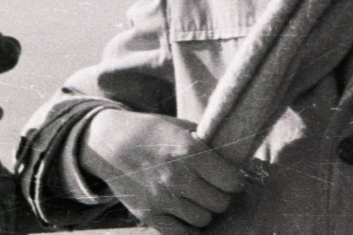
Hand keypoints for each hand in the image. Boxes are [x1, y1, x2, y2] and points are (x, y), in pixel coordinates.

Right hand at [80, 109, 246, 234]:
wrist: (111, 142)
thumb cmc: (152, 132)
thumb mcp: (182, 128)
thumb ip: (209, 145)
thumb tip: (241, 162)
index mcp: (190, 152)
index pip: (232, 181)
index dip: (235, 180)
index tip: (231, 178)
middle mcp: (177, 177)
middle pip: (220, 203)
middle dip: (221, 197)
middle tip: (215, 189)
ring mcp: (161, 198)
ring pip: (202, 220)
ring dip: (204, 211)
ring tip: (199, 199)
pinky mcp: (147, 214)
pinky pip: (179, 233)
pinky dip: (187, 227)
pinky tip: (186, 213)